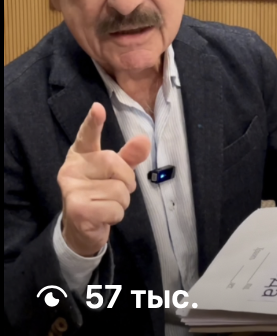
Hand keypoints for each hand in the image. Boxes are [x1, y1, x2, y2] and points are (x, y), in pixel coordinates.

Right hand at [58, 103, 150, 256]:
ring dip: (121, 202)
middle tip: (116, 191)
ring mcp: (72, 189)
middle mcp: (71, 168)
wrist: (80, 229)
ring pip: (119, 190)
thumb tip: (144, 141)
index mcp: (80, 154)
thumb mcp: (116, 172)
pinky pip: (115, 209)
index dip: (93, 122)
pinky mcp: (77, 209)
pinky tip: (102, 217)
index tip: (98, 108)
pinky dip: (116, 215)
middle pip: (115, 164)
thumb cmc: (100, 192)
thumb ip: (129, 156)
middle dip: (126, 181)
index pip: (87, 135)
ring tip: (106, 205)